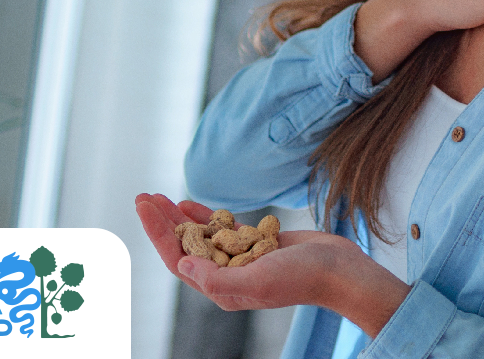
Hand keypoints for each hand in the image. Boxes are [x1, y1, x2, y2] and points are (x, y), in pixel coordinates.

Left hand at [135, 194, 409, 335]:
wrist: (340, 271)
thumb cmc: (302, 278)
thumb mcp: (257, 282)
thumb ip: (217, 279)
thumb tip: (182, 266)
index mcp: (221, 289)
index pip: (178, 259)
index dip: (158, 232)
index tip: (144, 206)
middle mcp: (226, 275)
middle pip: (183, 246)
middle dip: (161, 221)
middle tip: (143, 195)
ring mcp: (241, 259)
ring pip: (200, 236)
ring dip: (178, 217)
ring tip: (159, 197)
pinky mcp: (256, 244)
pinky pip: (222, 229)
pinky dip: (204, 216)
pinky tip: (190, 203)